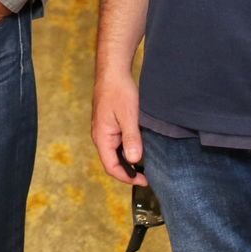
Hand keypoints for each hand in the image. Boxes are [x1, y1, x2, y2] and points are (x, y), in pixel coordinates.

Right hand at [91, 70, 148, 185]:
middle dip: (130, 171)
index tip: (144, 180)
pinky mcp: (111, 124)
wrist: (113, 71)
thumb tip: (134, 160)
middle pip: (114, 162)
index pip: (111, 166)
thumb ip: (131, 139)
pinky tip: (143, 145)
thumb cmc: (118, 91)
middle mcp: (101, 136)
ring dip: (131, 158)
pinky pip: (119, 142)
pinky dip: (131, 147)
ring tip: (148, 162)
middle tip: (149, 174)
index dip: (127, 177)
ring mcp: (106, 130)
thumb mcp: (128, 116)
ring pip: (117, 152)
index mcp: (101, 137)